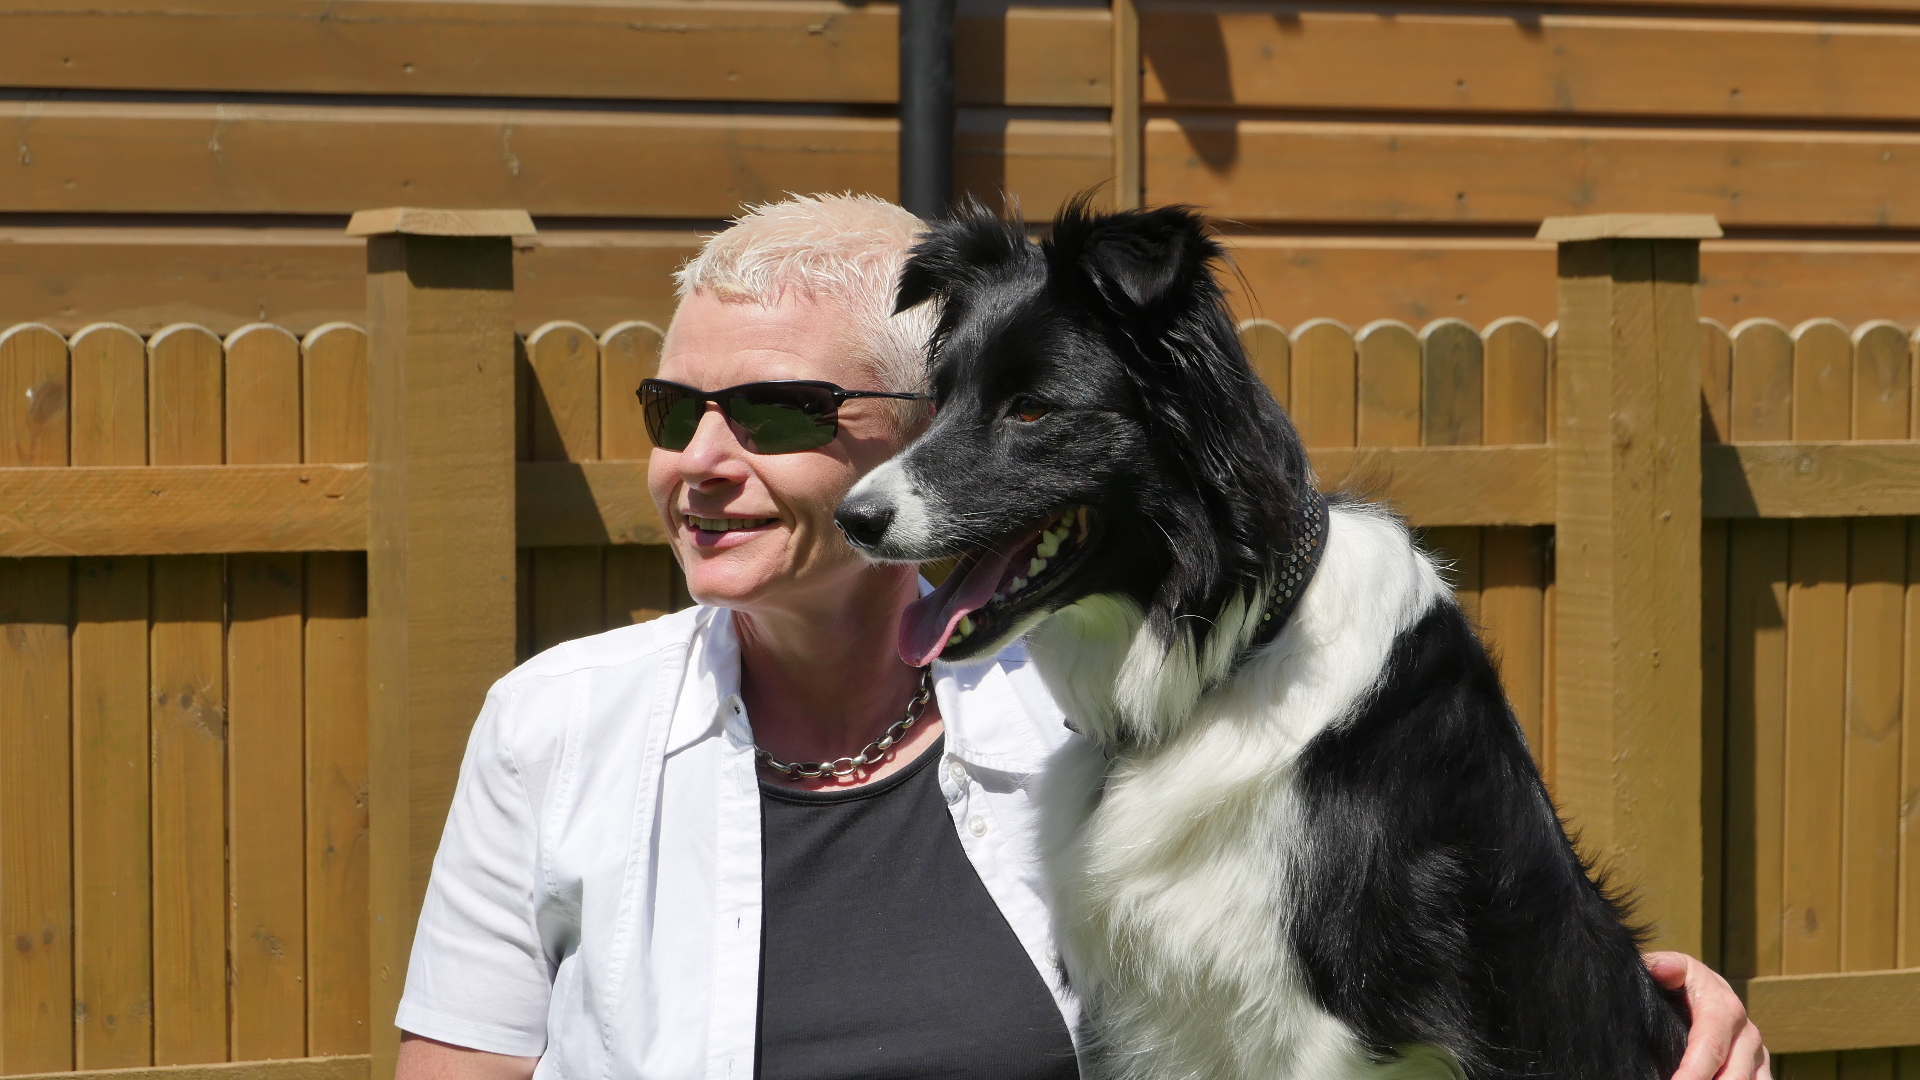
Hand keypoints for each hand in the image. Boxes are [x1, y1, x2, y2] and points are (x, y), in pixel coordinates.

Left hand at [1645, 951, 1770, 1079]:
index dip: (1693, 1072)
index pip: (1711, 1048)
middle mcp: (1747, 1034)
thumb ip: (1666, 967)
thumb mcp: (1673, 967)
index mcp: (1725, 1009)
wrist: (1705, 990)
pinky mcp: (1760, 1070)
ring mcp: (1758, 1055)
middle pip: (1734, 1076)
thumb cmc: (1681, 982)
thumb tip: (1663, 970)